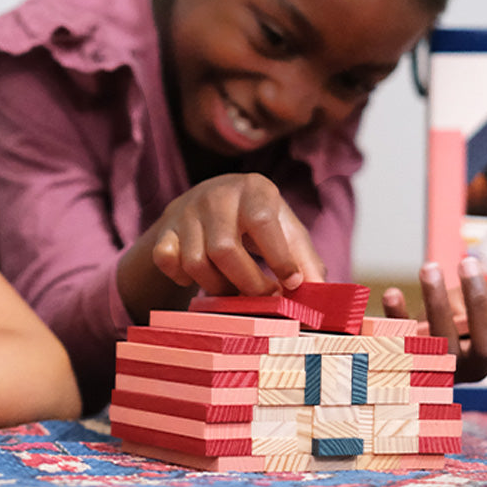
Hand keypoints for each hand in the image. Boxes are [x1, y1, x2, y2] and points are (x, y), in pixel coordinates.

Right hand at [149, 173, 324, 296]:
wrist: (209, 200)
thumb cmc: (257, 220)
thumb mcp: (286, 229)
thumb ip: (305, 260)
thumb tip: (321, 295)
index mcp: (253, 188)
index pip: (262, 220)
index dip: (278, 257)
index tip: (291, 284)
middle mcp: (216, 195)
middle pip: (224, 249)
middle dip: (248, 283)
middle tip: (264, 297)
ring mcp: (186, 212)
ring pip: (196, 262)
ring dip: (218, 287)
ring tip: (235, 290)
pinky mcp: (165, 230)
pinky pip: (167, 262)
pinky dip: (183, 279)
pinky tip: (199, 279)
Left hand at [381, 257, 486, 382]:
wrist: (428, 333)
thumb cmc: (467, 312)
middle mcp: (477, 365)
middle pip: (484, 346)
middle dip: (478, 304)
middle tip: (468, 263)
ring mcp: (442, 366)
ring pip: (441, 345)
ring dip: (435, 305)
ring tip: (430, 268)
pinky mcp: (410, 359)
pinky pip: (400, 342)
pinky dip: (396, 318)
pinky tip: (392, 293)